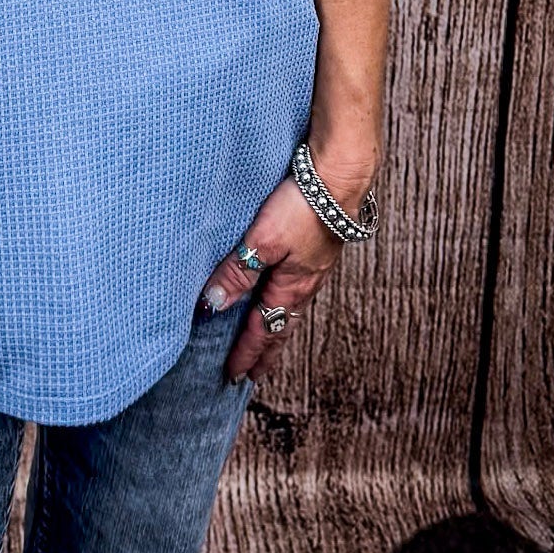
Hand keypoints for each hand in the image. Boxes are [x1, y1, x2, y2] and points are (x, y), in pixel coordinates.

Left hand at [198, 166, 364, 389]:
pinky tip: (286, 294)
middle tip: (253, 374)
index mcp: (290, 287)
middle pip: (281, 326)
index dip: (247, 352)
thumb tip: (212, 307)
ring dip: (277, 329)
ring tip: (268, 341)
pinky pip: (299, 289)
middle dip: (265, 351)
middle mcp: (305, 283)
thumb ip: (237, 272)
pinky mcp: (319, 249)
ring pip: (291, 308)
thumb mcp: (263, 241)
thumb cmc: (302, 207)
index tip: (233, 375)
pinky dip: (287, 304)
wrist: (341, 177)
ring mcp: (315, 267)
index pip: (263, 329)